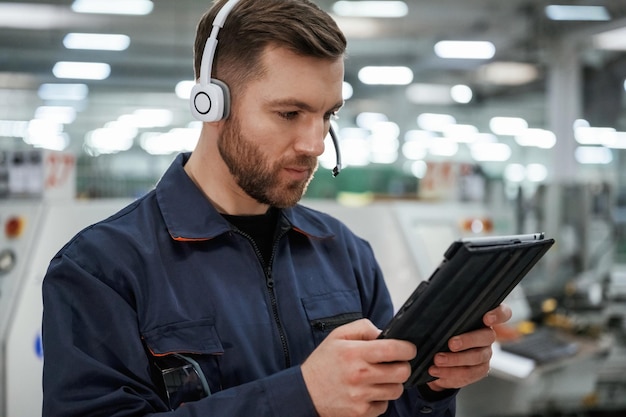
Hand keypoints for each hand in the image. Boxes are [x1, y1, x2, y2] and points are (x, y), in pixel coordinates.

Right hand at [301, 319, 415, 416]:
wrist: (305, 392)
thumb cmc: (323, 363)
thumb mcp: (338, 336)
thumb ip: (363, 328)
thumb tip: (384, 333)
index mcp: (354, 353)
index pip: (393, 350)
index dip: (407, 348)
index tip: (408, 349)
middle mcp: (359, 375)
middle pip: (401, 372)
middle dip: (403, 366)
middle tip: (395, 364)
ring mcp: (360, 396)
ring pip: (396, 390)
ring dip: (393, 383)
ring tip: (380, 378)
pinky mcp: (361, 412)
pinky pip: (384, 406)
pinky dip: (380, 399)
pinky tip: (369, 392)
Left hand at [427, 303, 512, 390]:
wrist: (440, 355)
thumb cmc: (444, 332)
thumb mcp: (445, 321)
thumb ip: (445, 316)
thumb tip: (432, 313)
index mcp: (482, 319)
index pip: (502, 313)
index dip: (498, 315)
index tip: (486, 318)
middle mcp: (487, 336)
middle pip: (486, 337)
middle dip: (468, 340)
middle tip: (451, 344)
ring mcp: (485, 354)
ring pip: (476, 358)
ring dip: (455, 360)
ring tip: (437, 360)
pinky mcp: (479, 371)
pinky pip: (468, 374)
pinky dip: (451, 373)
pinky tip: (437, 371)